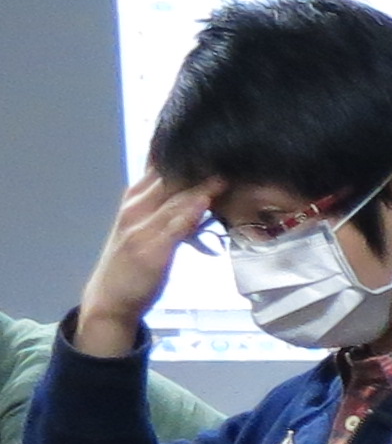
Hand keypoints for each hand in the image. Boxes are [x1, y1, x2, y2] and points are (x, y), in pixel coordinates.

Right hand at [76, 169, 215, 356]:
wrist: (109, 300)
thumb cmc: (133, 263)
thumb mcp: (148, 227)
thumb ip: (169, 209)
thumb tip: (200, 192)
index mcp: (135, 200)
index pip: (159, 167)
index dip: (184, 154)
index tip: (213, 143)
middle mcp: (135, 208)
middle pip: (170, 178)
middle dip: (198, 165)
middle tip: (229, 154)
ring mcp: (140, 228)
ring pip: (174, 199)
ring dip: (200, 184)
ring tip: (226, 169)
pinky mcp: (149, 250)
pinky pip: (172, 227)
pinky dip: (188, 213)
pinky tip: (205, 201)